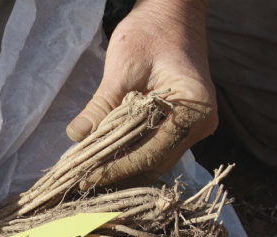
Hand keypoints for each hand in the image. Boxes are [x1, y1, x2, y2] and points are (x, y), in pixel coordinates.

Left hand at [67, 0, 216, 187]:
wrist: (172, 14)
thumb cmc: (150, 32)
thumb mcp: (122, 67)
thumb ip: (101, 105)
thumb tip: (76, 137)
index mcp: (194, 109)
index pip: (153, 153)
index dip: (118, 168)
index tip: (88, 177)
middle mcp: (200, 124)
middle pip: (155, 163)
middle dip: (118, 173)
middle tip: (83, 180)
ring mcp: (193, 127)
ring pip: (154, 161)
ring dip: (123, 168)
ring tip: (91, 174)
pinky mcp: (180, 126)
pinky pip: (154, 149)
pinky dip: (130, 156)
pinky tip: (106, 160)